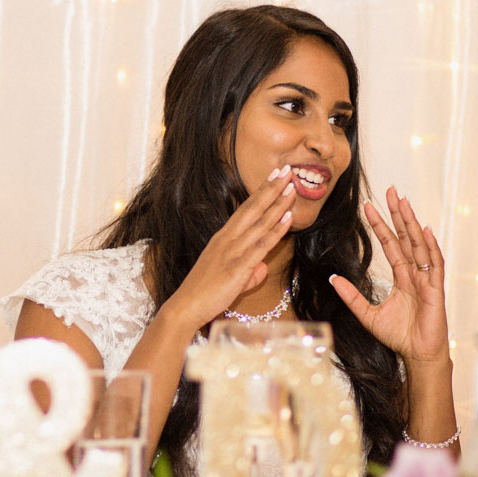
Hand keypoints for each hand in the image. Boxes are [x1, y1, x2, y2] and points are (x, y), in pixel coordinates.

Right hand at [157, 168, 298, 332]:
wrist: (186, 306)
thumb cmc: (204, 293)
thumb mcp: (229, 278)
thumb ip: (249, 271)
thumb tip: (262, 268)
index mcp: (223, 238)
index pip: (245, 210)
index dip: (260, 192)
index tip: (273, 177)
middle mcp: (227, 239)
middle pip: (253, 209)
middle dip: (271, 188)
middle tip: (285, 170)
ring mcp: (233, 251)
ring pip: (260, 222)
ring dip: (278, 204)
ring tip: (291, 187)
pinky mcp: (239, 266)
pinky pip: (262, 244)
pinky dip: (276, 229)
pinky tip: (288, 217)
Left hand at [329, 187, 448, 363]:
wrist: (417, 355)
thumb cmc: (398, 336)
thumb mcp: (367, 314)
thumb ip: (352, 296)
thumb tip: (333, 278)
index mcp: (402, 277)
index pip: (390, 245)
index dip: (380, 225)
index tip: (369, 206)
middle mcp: (416, 273)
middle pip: (406, 237)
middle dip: (398, 214)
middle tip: (390, 190)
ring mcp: (427, 280)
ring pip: (419, 245)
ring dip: (411, 223)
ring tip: (403, 202)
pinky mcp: (436, 290)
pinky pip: (434, 265)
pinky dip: (431, 247)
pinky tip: (425, 230)